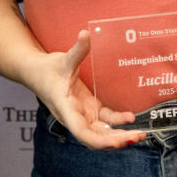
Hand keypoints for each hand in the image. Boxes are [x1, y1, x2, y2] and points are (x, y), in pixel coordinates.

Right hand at [28, 30, 145, 150]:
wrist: (36, 73)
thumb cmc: (47, 69)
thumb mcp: (63, 59)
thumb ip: (77, 50)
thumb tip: (86, 34)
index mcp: (66, 109)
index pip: (82, 132)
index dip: (99, 141)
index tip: (116, 143)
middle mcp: (75, 117)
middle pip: (96, 137)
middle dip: (117, 140)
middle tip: (139, 136)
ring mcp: (82, 114)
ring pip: (102, 132)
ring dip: (120, 135)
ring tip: (140, 134)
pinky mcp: (88, 109)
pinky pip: (104, 121)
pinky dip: (117, 123)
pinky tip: (130, 119)